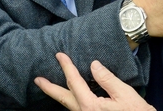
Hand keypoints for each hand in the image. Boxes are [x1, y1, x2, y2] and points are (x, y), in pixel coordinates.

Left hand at [34, 53, 155, 110]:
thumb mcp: (125, 94)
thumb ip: (107, 79)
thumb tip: (93, 65)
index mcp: (90, 105)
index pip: (74, 82)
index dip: (66, 67)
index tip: (59, 55)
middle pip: (63, 98)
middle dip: (50, 88)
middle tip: (37, 80)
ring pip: (69, 105)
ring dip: (58, 95)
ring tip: (49, 87)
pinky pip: (77, 108)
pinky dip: (70, 100)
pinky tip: (71, 96)